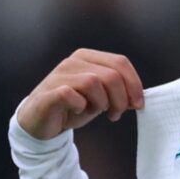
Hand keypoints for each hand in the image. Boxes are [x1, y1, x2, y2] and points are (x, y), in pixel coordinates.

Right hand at [17, 48, 143, 139]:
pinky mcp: (48, 92)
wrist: (40, 121)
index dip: (134, 84)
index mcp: (88, 57)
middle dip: (121, 98)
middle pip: (111, 74)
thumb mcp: (100, 99)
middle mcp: (74, 61)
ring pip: (94, 82)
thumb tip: (138, 98)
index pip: (120, 62)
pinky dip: (80, 105)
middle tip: (116, 114)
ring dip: (102, 102)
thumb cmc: (73, 107)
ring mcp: (59, 75)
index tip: (139, 104)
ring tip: (97, 112)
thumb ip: (118, 93)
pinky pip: (71, 94)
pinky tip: (78, 110)